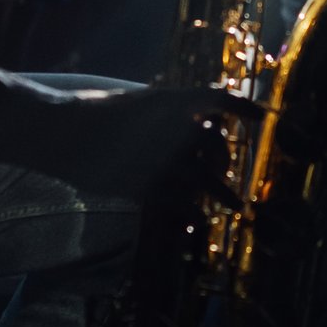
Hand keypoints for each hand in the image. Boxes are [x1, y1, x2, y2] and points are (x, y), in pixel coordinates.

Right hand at [51, 84, 258, 205]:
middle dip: (225, 161)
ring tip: (235, 207)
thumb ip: (163, 111)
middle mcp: (178, 129)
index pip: (220, 100)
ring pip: (208, 182)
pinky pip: (184, 207)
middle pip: (217, 146)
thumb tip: (188, 118)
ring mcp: (167, 160)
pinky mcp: (152, 188)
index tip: (263, 116)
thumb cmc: (92, 113)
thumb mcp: (134, 101)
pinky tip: (195, 226)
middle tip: (229, 173)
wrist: (62, 130)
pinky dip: (192, 217)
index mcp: (173, 101)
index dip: (243, 107)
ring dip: (223, 196)